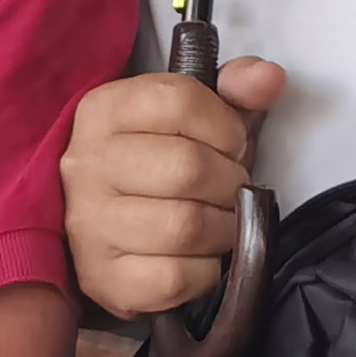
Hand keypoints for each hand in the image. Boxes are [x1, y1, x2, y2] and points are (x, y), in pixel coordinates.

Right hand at [59, 59, 281, 317]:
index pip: (179, 101)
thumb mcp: (197, 116)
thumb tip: (269, 77)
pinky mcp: (101, 279)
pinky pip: (176, 278)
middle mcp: (85, 164)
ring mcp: (87, 225)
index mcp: (104, 110)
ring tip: (221, 223)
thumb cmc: (163, 164)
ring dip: (224, 229)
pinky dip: (206, 271)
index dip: (226, 126)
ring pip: (186, 227)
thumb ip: (235, 88)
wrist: (116, 230)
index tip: (232, 145)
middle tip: (231, 190)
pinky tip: (200, 258)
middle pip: (189, 167)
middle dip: (230, 182)